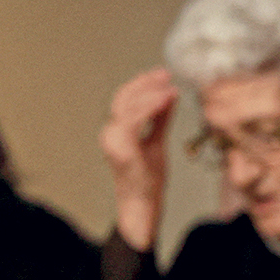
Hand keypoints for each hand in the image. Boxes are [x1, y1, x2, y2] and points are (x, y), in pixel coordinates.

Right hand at [99, 67, 178, 252]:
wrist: (144, 204)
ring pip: (127, 106)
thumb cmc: (148, 179)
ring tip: (169, 88)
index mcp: (117, 131)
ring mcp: (113, 141)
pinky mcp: (121, 149)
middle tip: (167, 76)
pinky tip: (165, 100)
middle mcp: (110, 134)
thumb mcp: (157, 140)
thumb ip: (161, 119)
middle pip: (124, 97)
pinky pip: (133, 120)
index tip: (163, 75)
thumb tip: (169, 95)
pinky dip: (150, 107)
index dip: (142, 83)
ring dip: (150, 93)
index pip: (126, 98)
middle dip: (146, 83)